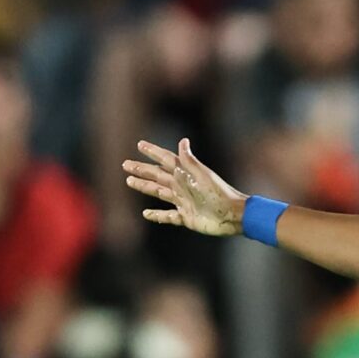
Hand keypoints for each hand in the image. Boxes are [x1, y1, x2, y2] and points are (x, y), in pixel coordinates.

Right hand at [123, 137, 246, 236]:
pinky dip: (157, 215)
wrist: (232, 215)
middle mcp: (182, 186)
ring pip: (159, 192)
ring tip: (130, 181)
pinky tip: (146, 214)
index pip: (166, 159)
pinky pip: (168, 216)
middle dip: (142, 169)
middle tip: (126, 164)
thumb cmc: (218, 194)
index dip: (153, 152)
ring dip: (144, 186)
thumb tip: (183, 140)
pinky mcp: (186, 217)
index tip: (140, 144)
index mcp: (185, 174)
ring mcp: (183, 201)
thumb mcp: (202, 174)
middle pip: (157, 175)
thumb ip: (189, 160)